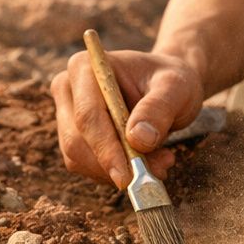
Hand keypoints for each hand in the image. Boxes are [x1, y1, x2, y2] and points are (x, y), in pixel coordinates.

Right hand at [52, 49, 203, 187]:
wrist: (167, 88)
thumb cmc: (170, 82)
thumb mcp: (176, 88)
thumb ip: (158, 109)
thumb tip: (138, 140)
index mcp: (84, 67)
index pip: (87, 115)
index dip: (105, 148)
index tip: (126, 176)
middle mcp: (68, 89)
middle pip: (76, 140)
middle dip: (113, 164)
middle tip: (157, 171)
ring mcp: (67, 115)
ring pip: (79, 158)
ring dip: (118, 170)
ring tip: (160, 162)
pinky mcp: (74, 137)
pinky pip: (87, 167)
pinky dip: (116, 172)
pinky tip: (146, 162)